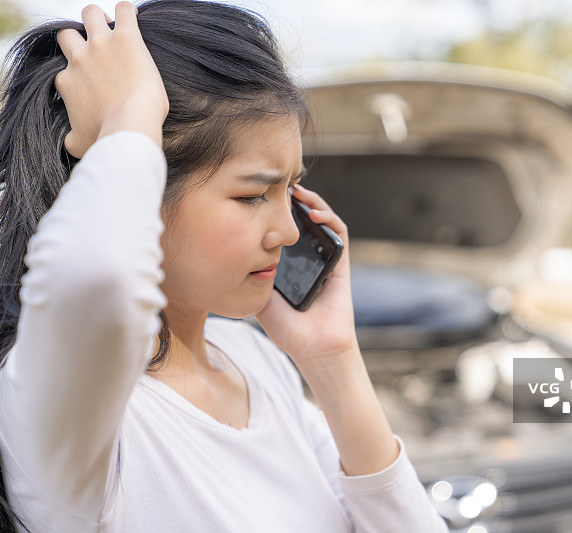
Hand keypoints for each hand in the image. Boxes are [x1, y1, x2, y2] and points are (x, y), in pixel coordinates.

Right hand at [54, 2, 168, 157]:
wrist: (129, 127)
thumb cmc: (106, 139)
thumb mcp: (79, 144)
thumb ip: (71, 139)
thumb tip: (68, 144)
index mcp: (67, 82)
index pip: (64, 70)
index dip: (76, 73)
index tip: (92, 80)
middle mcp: (78, 59)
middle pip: (68, 34)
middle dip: (80, 37)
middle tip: (99, 49)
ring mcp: (101, 45)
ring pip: (91, 14)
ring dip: (100, 18)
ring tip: (114, 28)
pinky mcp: (126, 37)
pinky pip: (123, 11)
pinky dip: (127, 11)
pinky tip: (133, 19)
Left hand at [255, 185, 359, 376]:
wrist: (314, 348)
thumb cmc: (288, 330)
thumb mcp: (259, 298)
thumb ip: (250, 276)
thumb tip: (230, 253)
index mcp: (290, 266)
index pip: (282, 231)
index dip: (273, 213)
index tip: (258, 199)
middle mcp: (308, 259)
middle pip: (301, 221)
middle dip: (291, 201)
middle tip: (277, 186)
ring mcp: (325, 259)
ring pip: (321, 221)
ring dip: (311, 202)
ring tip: (296, 191)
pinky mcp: (341, 263)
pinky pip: (338, 233)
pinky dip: (328, 217)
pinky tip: (312, 212)